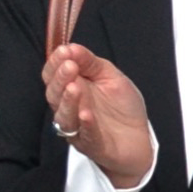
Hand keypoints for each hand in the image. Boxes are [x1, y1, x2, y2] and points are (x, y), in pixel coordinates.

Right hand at [43, 43, 154, 190]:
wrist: (139, 139)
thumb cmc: (122, 107)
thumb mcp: (110, 76)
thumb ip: (91, 63)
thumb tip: (71, 47)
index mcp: (72, 89)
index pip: (53, 75)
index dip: (55, 63)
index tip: (64, 51)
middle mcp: (70, 108)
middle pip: (54, 94)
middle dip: (60, 79)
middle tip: (69, 66)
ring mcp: (78, 128)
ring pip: (64, 116)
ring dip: (68, 101)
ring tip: (74, 87)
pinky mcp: (91, 144)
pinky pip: (85, 134)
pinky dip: (85, 124)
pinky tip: (86, 114)